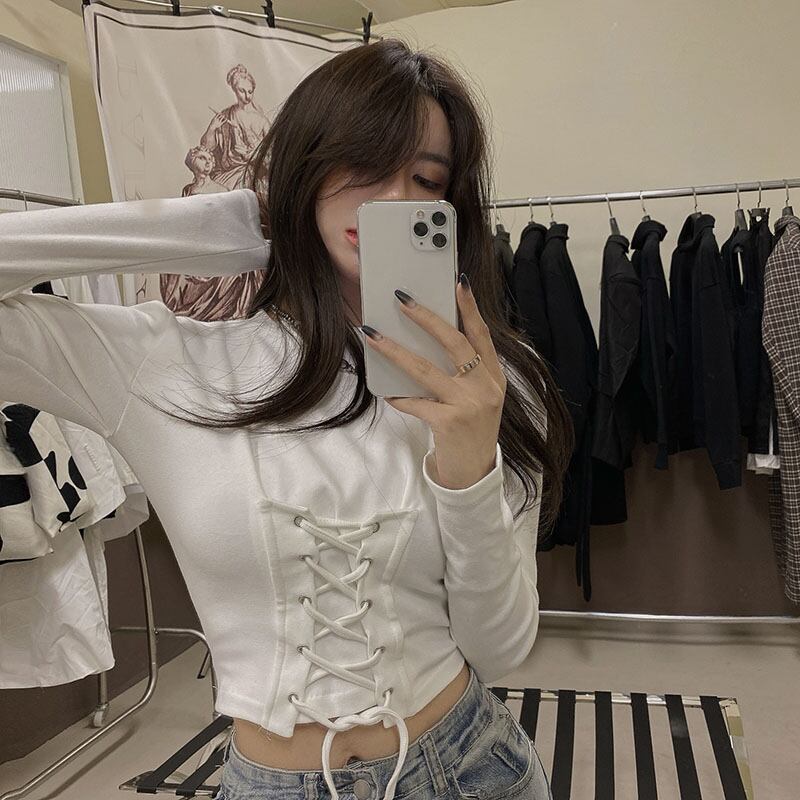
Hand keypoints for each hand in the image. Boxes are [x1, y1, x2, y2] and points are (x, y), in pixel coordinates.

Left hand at [360, 275, 506, 489]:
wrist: (473, 474)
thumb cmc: (470, 432)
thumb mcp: (477, 399)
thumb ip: (462, 374)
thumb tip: (424, 344)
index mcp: (494, 377)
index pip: (482, 335)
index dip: (471, 308)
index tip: (459, 282)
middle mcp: (485, 388)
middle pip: (455, 343)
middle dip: (427, 318)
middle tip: (403, 299)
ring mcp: (469, 405)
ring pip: (426, 369)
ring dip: (396, 350)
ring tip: (374, 335)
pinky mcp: (449, 423)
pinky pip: (415, 402)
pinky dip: (398, 397)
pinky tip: (386, 392)